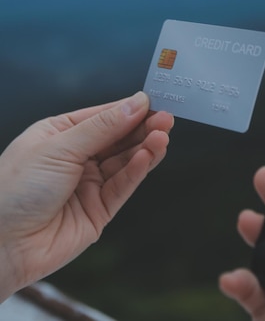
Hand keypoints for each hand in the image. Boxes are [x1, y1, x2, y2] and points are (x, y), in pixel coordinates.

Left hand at [0, 91, 172, 301]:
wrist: (0, 244)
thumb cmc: (15, 188)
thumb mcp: (60, 147)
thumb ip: (103, 127)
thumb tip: (136, 102)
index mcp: (60, 134)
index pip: (102, 117)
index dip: (128, 109)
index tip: (154, 101)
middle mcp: (75, 158)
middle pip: (118, 139)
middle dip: (142, 128)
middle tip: (167, 119)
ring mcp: (87, 185)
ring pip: (124, 162)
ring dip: (145, 148)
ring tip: (163, 135)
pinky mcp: (98, 212)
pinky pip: (122, 187)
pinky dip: (137, 171)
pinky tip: (148, 156)